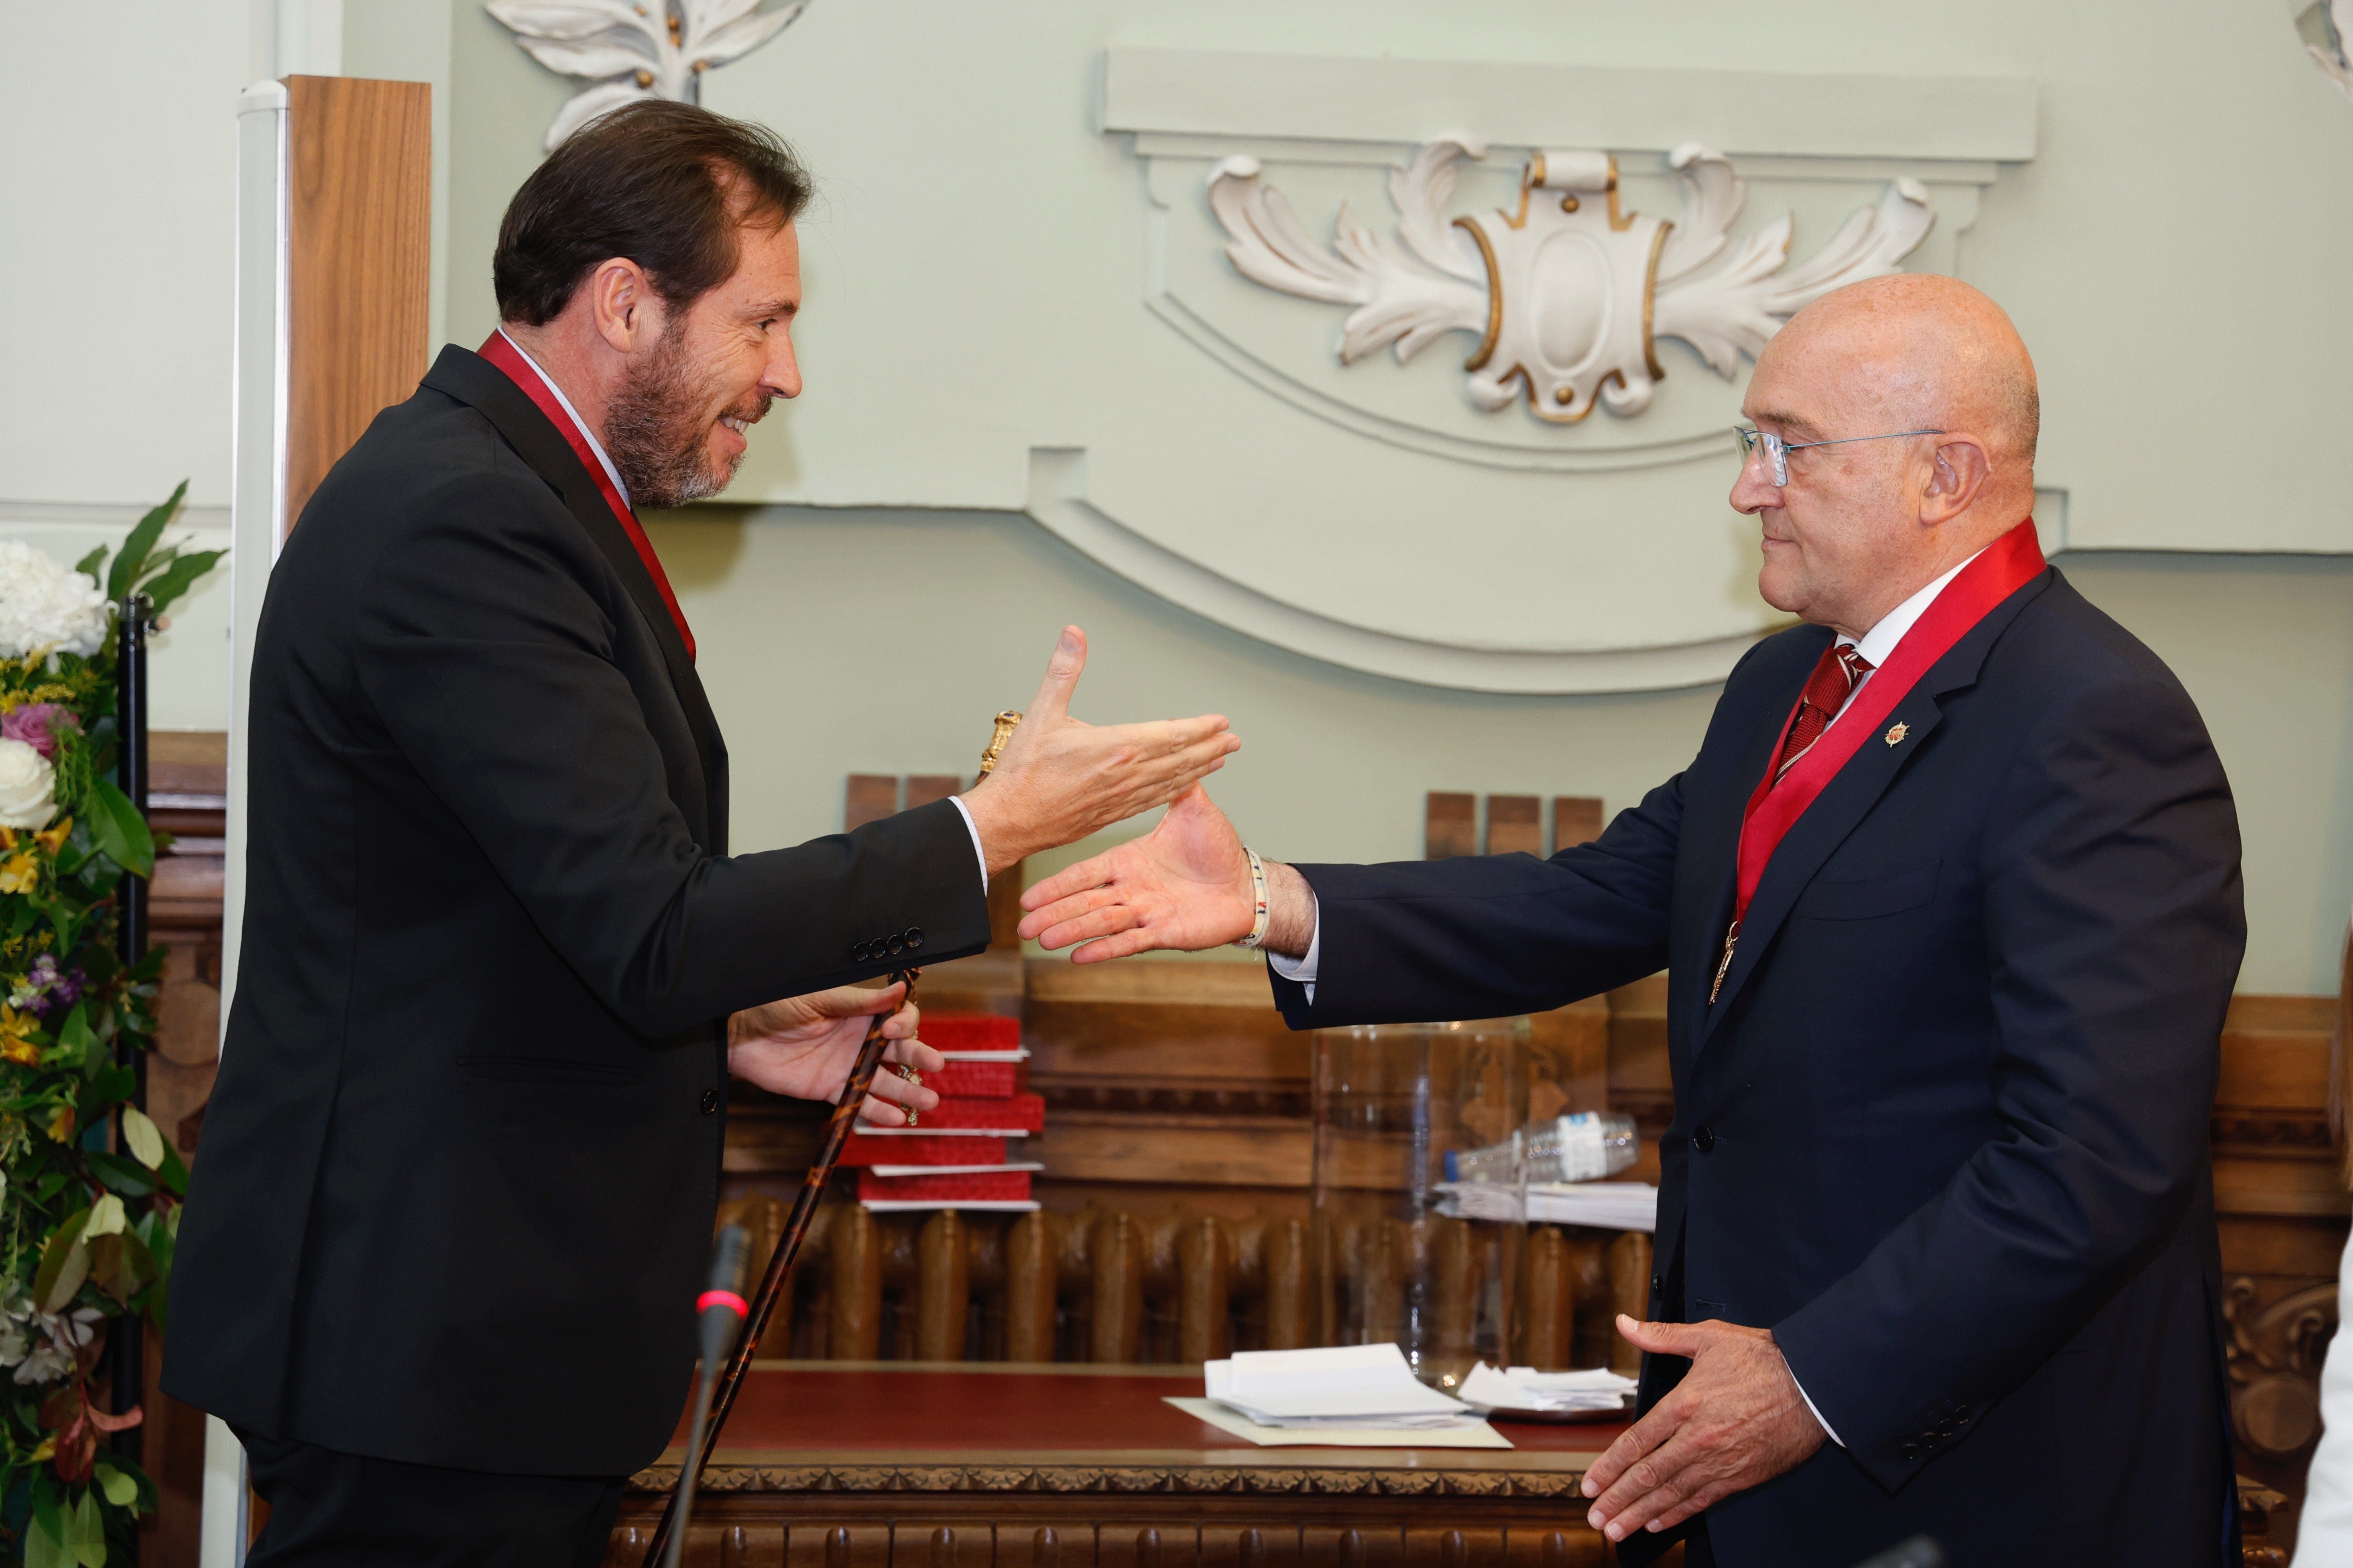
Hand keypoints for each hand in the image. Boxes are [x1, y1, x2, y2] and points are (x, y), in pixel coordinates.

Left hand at [726, 982, 943, 1126]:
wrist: (740, 1034)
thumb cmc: (776, 1005)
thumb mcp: (819, 998)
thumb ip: (859, 1001)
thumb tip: (898, 990)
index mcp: (858, 1012)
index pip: (895, 1017)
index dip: (903, 1023)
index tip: (892, 1029)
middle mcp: (858, 1039)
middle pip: (897, 1050)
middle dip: (918, 1057)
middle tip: (936, 1065)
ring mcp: (846, 1065)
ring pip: (884, 1080)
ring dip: (907, 1090)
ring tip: (929, 1101)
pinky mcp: (829, 1088)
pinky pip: (858, 1102)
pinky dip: (876, 1111)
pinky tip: (895, 1118)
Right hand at [959, 627, 1241, 872]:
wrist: (1010, 820)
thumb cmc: (1024, 771)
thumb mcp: (1042, 712)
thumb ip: (1064, 671)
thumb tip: (1074, 634)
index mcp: (1115, 748)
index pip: (1171, 735)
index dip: (1200, 728)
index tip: (1221, 722)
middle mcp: (1126, 775)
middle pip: (1180, 759)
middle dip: (1210, 748)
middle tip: (1234, 741)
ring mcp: (1122, 798)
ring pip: (1172, 781)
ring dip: (1199, 769)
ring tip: (1219, 760)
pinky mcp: (1113, 814)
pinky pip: (1154, 800)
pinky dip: (1175, 790)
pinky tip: (1184, 786)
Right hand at [1017, 785, 1315, 960]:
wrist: (1247, 884)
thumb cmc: (1220, 849)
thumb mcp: (1193, 810)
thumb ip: (1175, 787)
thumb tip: (1167, 753)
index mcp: (1131, 861)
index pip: (1086, 872)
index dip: (1058, 884)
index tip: (1029, 896)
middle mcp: (1132, 889)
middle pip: (1085, 903)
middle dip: (1053, 914)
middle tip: (1022, 928)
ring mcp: (1146, 913)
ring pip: (1101, 923)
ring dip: (1071, 931)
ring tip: (1042, 940)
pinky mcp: (1163, 933)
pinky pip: (1129, 942)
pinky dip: (1104, 950)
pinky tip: (1079, 957)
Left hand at [1579, 1315, 1826, 1541]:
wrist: (1815, 1385)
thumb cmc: (1765, 1358)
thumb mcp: (1709, 1336)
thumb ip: (1662, 1335)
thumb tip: (1626, 1324)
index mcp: (1684, 1403)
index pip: (1636, 1442)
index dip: (1609, 1466)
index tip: (1589, 1484)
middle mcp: (1697, 1437)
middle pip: (1648, 1475)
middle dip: (1618, 1500)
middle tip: (1595, 1518)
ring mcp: (1720, 1461)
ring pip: (1671, 1493)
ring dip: (1640, 1513)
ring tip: (1617, 1530)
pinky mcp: (1742, 1476)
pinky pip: (1702, 1500)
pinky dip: (1678, 1514)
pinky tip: (1658, 1522)